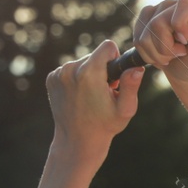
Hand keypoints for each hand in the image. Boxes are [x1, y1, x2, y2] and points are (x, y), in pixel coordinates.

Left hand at [47, 40, 142, 160]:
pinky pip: (71, 69)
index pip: (108, 46)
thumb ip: (131, 86)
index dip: (116, 59)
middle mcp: (71, 69)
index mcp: (89, 73)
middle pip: (95, 55)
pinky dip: (77, 78)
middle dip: (103, 69)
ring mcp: (58, 74)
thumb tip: (137, 68)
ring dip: (90, 74)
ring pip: (82, 62)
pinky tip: (80, 96)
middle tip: (104, 92)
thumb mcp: (125, 109)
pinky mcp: (51, 78)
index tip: (115, 77)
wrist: (76, 141)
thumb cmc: (105, 125)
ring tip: (92, 96)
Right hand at [134, 0, 187, 85]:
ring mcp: (155, 11)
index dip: (181, 23)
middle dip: (167, 48)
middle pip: (158, 24)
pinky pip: (138, 41)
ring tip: (171, 56)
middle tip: (181, 53)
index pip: (185, 3)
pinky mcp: (142, 21)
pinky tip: (160, 55)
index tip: (185, 41)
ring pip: (145, 35)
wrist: (184, 66)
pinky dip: (149, 55)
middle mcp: (173, 4)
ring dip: (158, 54)